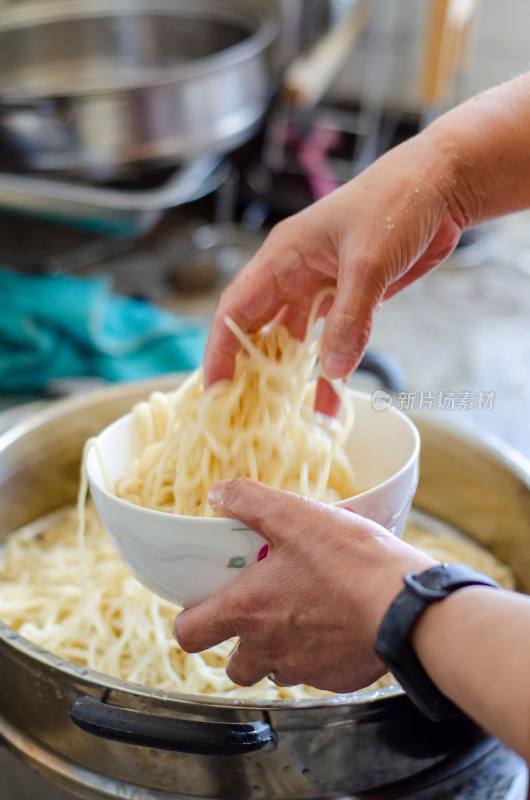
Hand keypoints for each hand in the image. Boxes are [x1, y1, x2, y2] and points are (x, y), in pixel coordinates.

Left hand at [174, 479, 435, 691]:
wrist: (406, 606)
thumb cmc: (349, 562)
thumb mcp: (294, 514)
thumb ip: (249, 501)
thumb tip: (219, 494)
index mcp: (247, 611)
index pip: (189, 635)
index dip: (190, 621)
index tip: (203, 606)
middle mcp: (268, 649)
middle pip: (233, 664)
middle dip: (239, 643)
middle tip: (260, 609)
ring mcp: (303, 668)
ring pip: (275, 669)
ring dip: (279, 649)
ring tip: (302, 613)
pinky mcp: (337, 679)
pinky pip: (315, 672)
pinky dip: (318, 654)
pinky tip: (337, 624)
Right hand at [203, 133, 464, 413]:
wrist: (441, 185)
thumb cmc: (396, 202)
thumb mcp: (369, 261)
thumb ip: (350, 317)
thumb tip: (331, 370)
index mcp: (282, 257)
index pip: (235, 310)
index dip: (221, 351)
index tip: (216, 389)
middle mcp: (294, 275)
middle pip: (257, 329)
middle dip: (248, 370)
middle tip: (243, 412)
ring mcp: (321, 289)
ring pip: (293, 341)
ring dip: (289, 376)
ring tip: (282, 417)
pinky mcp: (349, 300)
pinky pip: (331, 342)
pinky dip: (329, 371)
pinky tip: (329, 401)